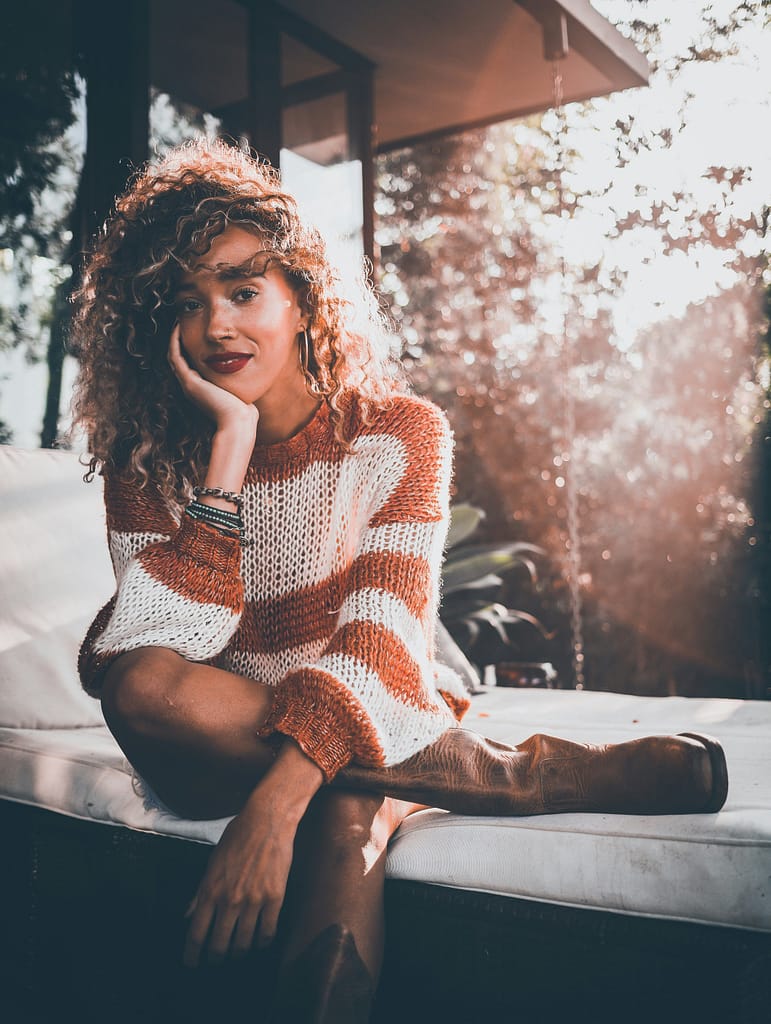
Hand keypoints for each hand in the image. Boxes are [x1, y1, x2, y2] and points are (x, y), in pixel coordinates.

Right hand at [168, 323, 257, 434]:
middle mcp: (191, 386)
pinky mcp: (189, 383)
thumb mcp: (238, 391)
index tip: (191, 330)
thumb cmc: (243, 411)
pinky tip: (178, 328)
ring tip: (177, 321)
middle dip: (178, 341)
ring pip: (173, 356)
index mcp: (200, 389)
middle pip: (177, 359)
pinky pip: (175, 357)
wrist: (238, 422)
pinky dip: (174, 342)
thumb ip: (237, 381)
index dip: (186, 348)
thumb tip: (247, 373)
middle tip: (180, 322)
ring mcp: (188, 385)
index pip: (187, 364)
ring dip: (173, 338)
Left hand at [182, 741, 322, 967]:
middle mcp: (230, 899)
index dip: (192, 954)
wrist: (268, 820)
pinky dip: (262, 942)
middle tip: (215, 962)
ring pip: (243, 943)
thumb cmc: (238, 836)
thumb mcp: (213, 861)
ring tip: (237, 953)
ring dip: (239, 953)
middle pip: (219, 945)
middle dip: (215, 958)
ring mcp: (253, 900)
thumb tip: (188, 914)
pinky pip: (267, 932)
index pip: (196, 932)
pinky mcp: (274, 898)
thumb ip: (200, 891)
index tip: (191, 964)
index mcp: (211, 889)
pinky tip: (259, 943)